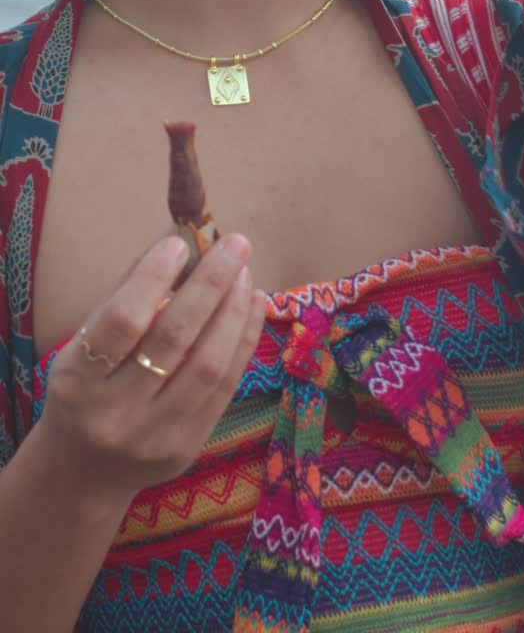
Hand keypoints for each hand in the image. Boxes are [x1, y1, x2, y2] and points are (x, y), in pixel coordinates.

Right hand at [37, 232, 264, 500]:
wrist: (82, 476)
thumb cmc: (85, 390)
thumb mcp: (85, 346)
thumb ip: (127, 295)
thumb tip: (178, 241)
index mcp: (78, 380)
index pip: (121, 321)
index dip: (153, 277)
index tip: (181, 243)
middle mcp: (115, 413)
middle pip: (173, 339)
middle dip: (210, 284)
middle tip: (236, 244)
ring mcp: (155, 436)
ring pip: (208, 364)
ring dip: (234, 311)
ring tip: (245, 273)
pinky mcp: (188, 447)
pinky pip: (225, 386)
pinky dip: (242, 341)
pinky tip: (251, 306)